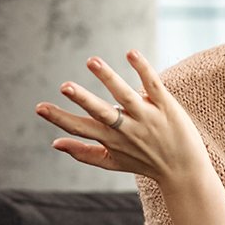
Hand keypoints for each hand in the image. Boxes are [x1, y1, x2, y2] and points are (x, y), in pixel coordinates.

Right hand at [34, 50, 207, 183]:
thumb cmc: (145, 163)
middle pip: (102, 113)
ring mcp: (147, 116)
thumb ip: (83, 153)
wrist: (184, 171)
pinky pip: (152, 85)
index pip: (81, 128)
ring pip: (125, 96)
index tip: (39, 108)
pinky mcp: (166, 106)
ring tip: (92, 61)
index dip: (60, 118)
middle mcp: (127, 129)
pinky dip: (142, 69)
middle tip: (65, 86)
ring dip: (109, 78)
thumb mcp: (112, 162)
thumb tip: (54, 144)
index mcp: (111, 140)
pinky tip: (130, 53)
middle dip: (83, 100)